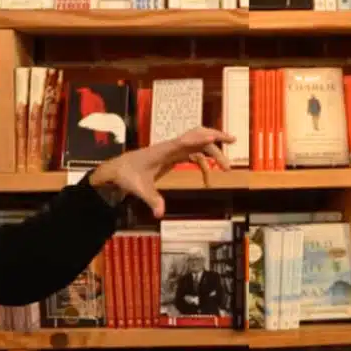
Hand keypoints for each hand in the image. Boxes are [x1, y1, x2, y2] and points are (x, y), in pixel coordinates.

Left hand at [89, 126, 235, 217]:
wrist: (118, 169)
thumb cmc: (127, 175)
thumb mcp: (139, 189)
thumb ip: (152, 199)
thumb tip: (160, 214)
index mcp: (163, 151)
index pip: (184, 141)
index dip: (199, 138)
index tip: (214, 136)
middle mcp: (171, 147)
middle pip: (197, 135)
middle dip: (216, 136)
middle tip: (233, 140)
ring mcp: (173, 150)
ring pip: (198, 144)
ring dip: (214, 153)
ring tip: (227, 167)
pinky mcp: (173, 156)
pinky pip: (194, 155)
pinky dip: (204, 164)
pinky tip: (208, 179)